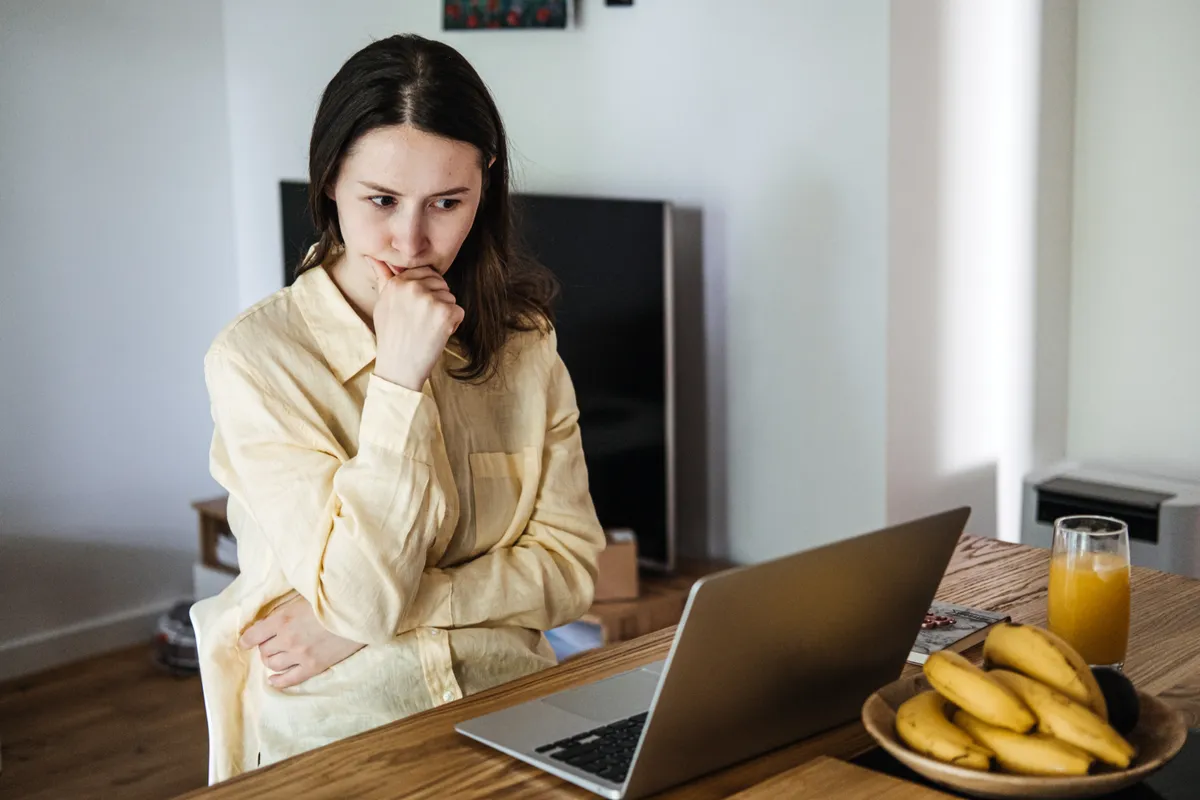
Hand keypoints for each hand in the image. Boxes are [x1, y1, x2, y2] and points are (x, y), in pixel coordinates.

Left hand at [239, 595, 364, 688]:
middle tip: (271, 643)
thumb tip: (271, 617)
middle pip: (264, 650)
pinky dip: (278, 681)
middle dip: (264, 647)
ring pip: (273, 665)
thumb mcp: (305, 596)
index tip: (245, 641)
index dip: (247, 639)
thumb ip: (287, 608)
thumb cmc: (334, 599)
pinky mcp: (314, 666)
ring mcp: (300, 655)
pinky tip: (273, 680)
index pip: (254, 634)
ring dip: (271, 661)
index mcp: (282, 619)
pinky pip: (290, 679)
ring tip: (276, 656)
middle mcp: (287, 639)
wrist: (359, 612)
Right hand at [369, 261, 464, 390]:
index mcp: (398, 282)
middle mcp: (413, 287)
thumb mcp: (382, 304)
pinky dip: (452, 325)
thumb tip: (372, 256)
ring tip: (427, 328)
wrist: (399, 367)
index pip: (425, 272)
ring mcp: (430, 299)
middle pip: (440, 283)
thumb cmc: (391, 336)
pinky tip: (436, 335)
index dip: (426, 291)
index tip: (417, 309)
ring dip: (444, 313)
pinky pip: (459, 311)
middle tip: (422, 321)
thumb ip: (383, 277)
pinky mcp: (445, 313)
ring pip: (451, 297)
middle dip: (437, 300)